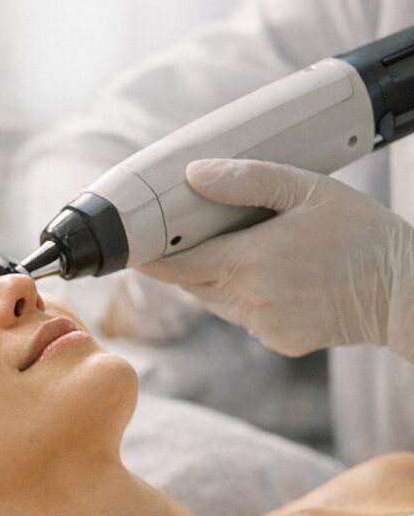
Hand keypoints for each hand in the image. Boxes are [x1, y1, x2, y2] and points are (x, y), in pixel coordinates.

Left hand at [140, 159, 413, 358]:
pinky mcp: (278, 341)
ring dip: (216, 278)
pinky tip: (279, 278)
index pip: (174, 264)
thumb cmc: (363, 235)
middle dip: (184, 261)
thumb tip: (193, 174)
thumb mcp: (309, 191)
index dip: (148, 254)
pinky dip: (247, 298)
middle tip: (187, 235)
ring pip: (215, 300)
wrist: (408, 292)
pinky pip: (245, 317)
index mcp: (246, 262)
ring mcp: (262, 326)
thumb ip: (248, 180)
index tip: (130, 245)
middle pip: (190, 282)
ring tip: (246, 250)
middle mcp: (246, 300)